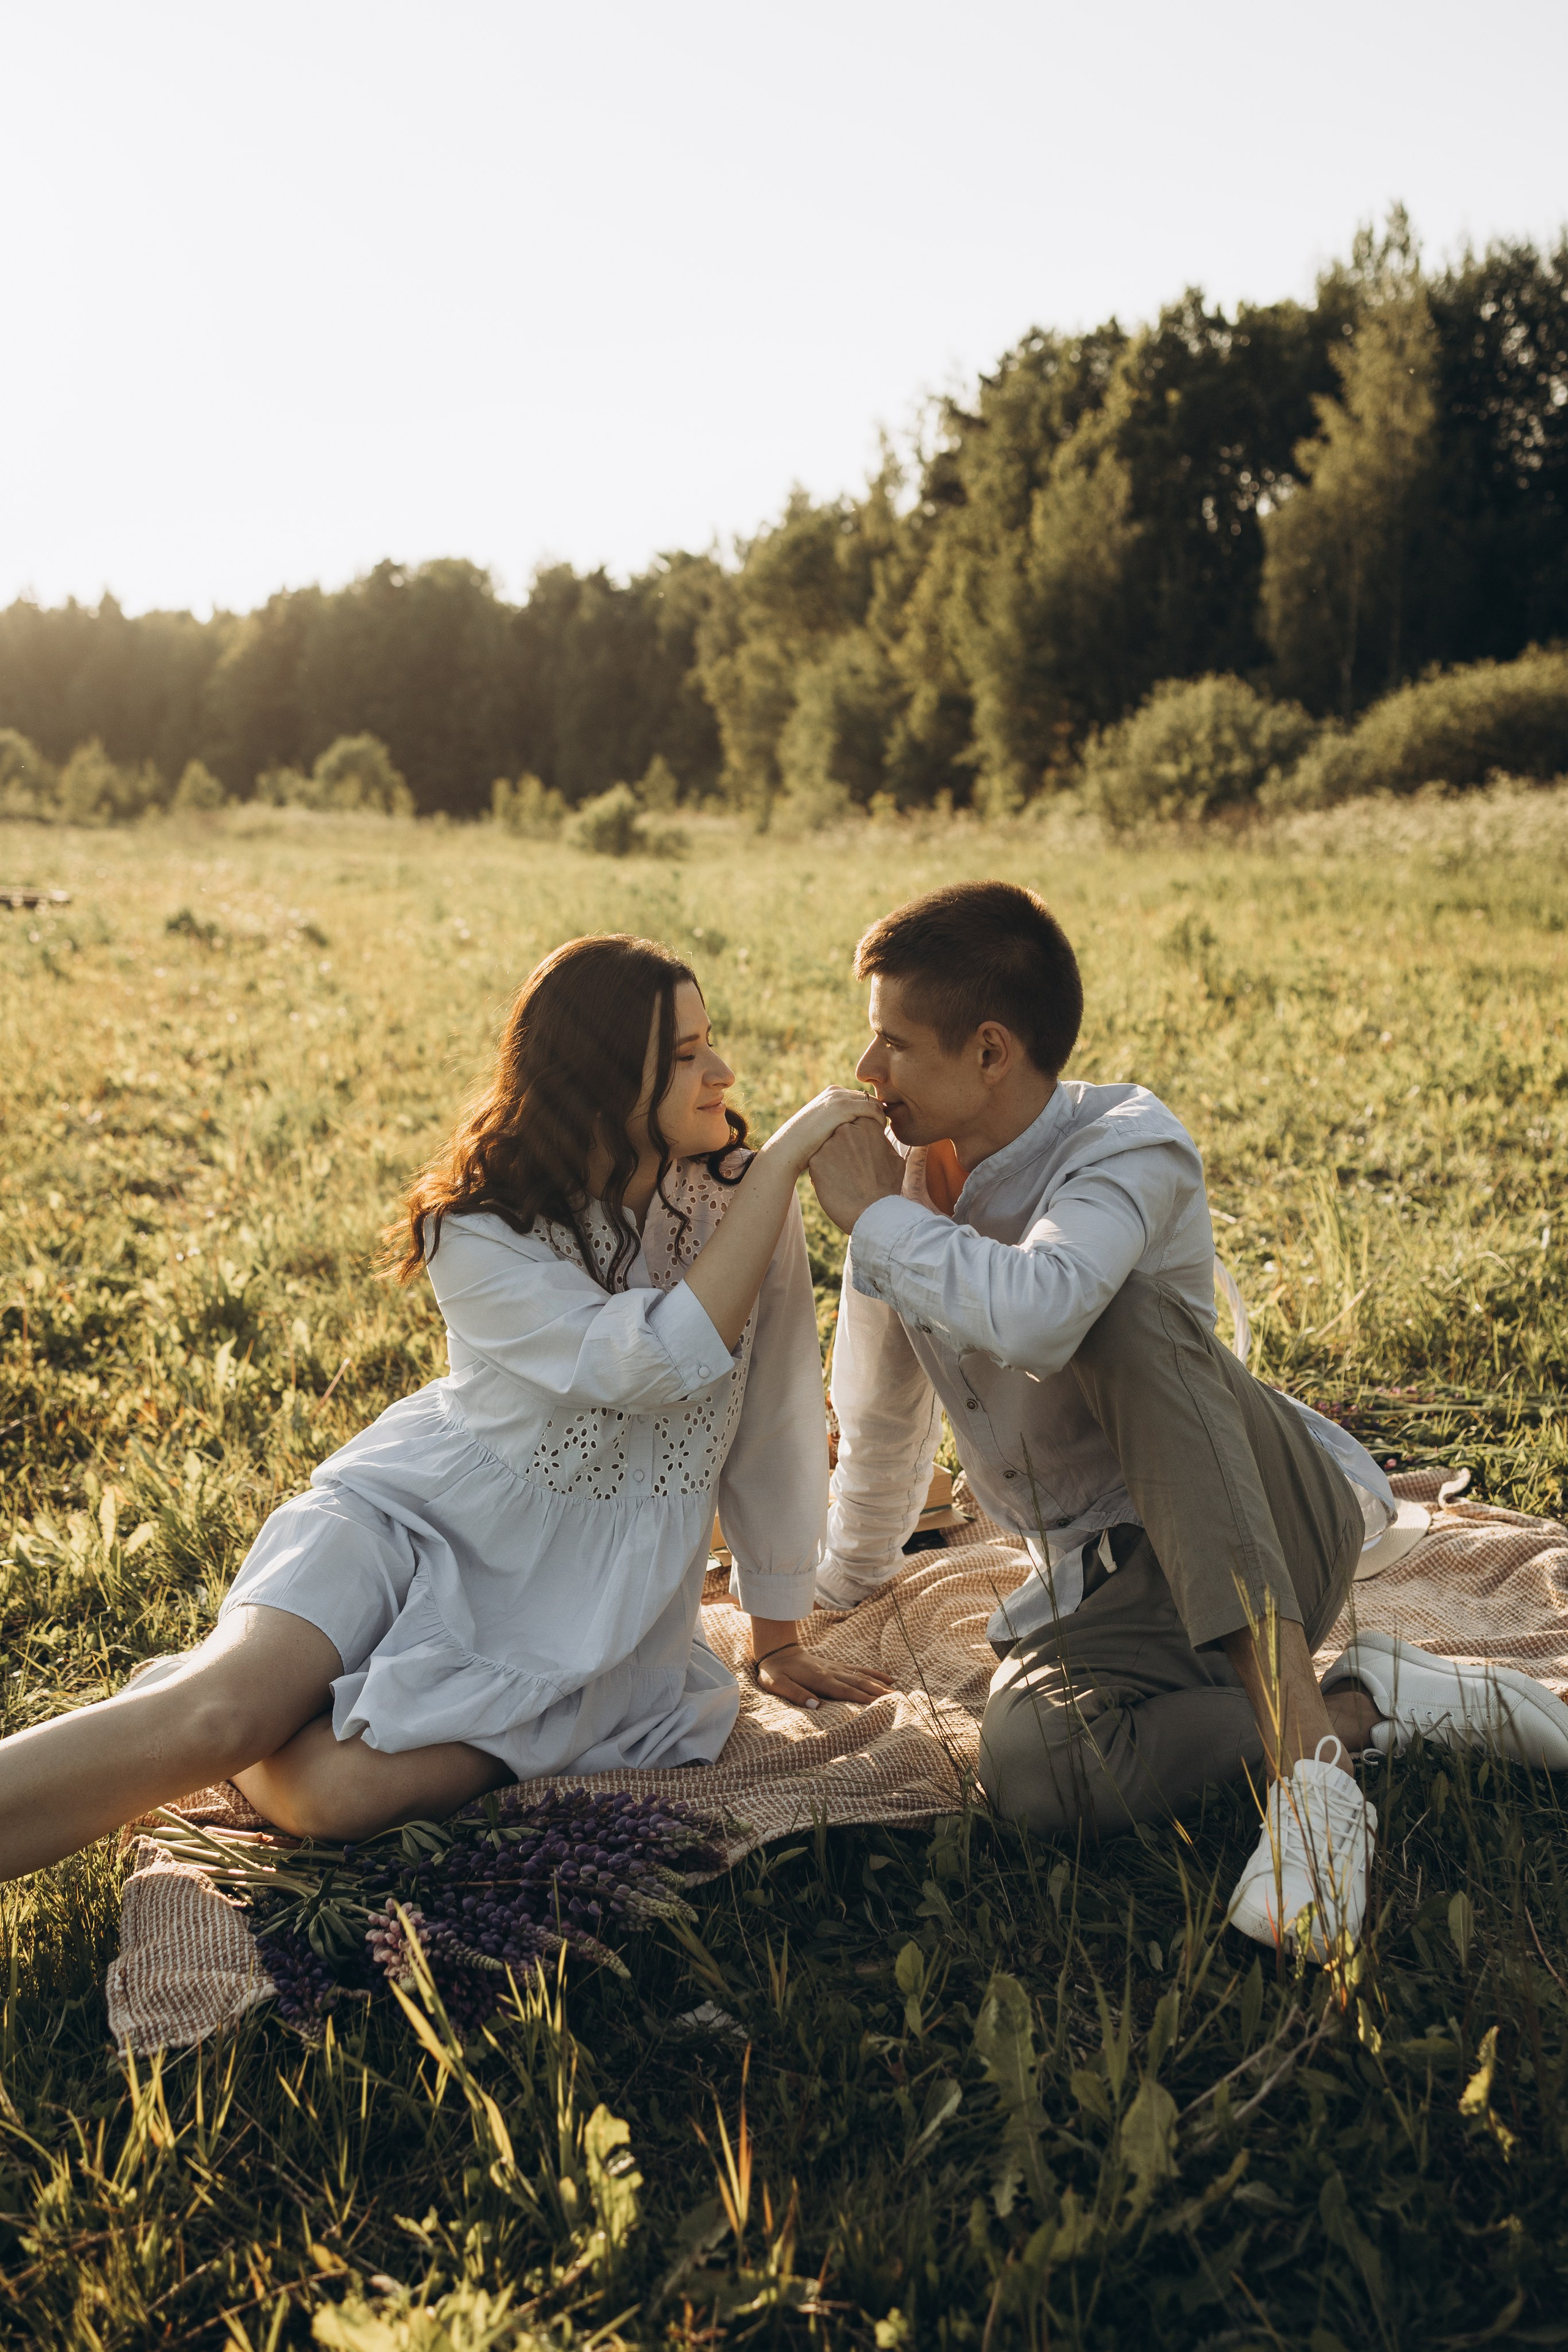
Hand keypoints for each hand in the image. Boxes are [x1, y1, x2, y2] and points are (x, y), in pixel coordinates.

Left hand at [754, 1641, 894, 1709]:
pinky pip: (858, 1669)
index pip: (845, 1690)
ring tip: (897, 1691)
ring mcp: (836, 1668)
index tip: (880, 1704)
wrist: (777, 1651)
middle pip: (859, 1683)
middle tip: (897, 1700)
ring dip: (880, 1684)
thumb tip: (815, 1706)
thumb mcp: (777, 1685)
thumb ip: (795, 1694)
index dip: (862, 1698)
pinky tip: (886, 1678)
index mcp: (820, 1680)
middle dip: (878, 1692)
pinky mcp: (836, 1666)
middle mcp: (832, 1672)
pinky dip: (874, 1674)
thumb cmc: (775, 1672)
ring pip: (862, 1676)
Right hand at [762, 1087, 885, 1176]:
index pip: (862, 1100)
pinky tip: (879, 1137)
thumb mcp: (823, 1129)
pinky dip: (880, 1121)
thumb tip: (853, 1132)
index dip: (872, 1115)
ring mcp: (839, 1098)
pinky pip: (872, 1110)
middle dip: (879, 1115)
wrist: (788, 1148)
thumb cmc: (805, 1146)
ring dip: (881, 1119)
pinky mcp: (842, 1107)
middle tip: (884, 1134)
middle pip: (870, 1100)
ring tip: (882, 1137)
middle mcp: (836, 1092)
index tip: (878, 1131)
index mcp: (832, 1094)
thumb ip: (837, 1124)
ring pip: (874, 1103)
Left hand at [807, 1116, 905, 1233]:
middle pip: (838, 1131)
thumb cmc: (886, 1187)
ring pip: (826, 1146)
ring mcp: (828, 1144)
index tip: (860, 1152)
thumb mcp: (894, 1158)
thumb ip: (881, 1140)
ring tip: (844, 1177)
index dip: (857, 1138)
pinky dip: (823, 1172)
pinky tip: (835, 1184)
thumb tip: (875, 1134)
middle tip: (851, 1166)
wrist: (872, 1213)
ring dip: (832, 1159)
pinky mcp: (815, 1160)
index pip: (855, 1122)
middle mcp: (846, 1128)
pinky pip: (816, 1161)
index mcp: (867, 1124)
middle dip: (842, 1146)